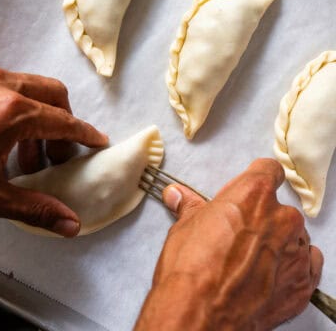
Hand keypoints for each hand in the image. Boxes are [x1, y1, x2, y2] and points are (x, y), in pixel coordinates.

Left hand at [0, 66, 107, 236]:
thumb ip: (34, 207)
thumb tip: (69, 223)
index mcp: (12, 113)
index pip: (65, 122)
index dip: (85, 134)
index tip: (98, 141)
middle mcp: (2, 86)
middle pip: (55, 95)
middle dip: (65, 123)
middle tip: (59, 155)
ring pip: (33, 88)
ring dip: (42, 117)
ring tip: (29, 155)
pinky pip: (11, 87)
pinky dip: (21, 109)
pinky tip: (6, 141)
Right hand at [135, 159, 322, 330]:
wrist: (200, 316)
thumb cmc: (192, 269)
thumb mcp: (185, 227)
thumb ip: (190, 206)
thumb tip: (178, 195)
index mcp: (254, 194)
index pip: (268, 170)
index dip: (257, 178)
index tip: (249, 189)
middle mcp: (282, 218)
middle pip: (279, 207)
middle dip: (261, 217)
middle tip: (239, 234)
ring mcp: (296, 251)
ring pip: (293, 236)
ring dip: (277, 243)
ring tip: (250, 261)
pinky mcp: (303, 283)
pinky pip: (307, 264)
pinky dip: (291, 267)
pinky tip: (269, 275)